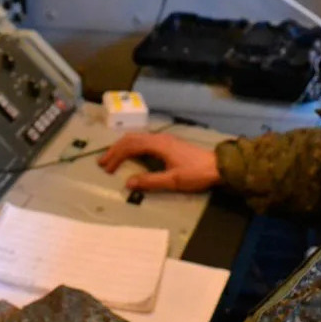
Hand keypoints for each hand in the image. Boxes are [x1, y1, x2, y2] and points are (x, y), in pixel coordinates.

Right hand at [98, 132, 221, 191]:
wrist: (218, 166)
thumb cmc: (196, 173)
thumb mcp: (173, 180)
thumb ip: (150, 181)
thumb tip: (128, 183)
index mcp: (158, 144)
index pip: (130, 146)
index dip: (116, 156)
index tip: (107, 169)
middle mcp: (159, 138)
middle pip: (131, 139)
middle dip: (115, 150)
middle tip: (102, 163)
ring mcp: (164, 139)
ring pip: (137, 138)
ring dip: (123, 147)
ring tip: (112, 158)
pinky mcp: (168, 143)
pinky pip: (144, 140)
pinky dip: (132, 147)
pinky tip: (131, 155)